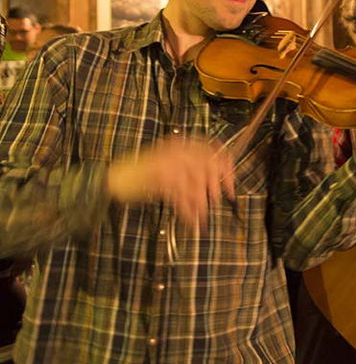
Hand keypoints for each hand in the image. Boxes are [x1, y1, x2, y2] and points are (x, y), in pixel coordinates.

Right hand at [107, 138, 234, 226]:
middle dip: (215, 184)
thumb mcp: (173, 164)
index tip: (230, 184)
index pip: (213, 150)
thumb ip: (194, 168)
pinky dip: (186, 209)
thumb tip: (219, 182)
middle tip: (217, 199)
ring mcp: (167, 162)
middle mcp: (177, 150)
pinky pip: (179, 195)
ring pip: (193, 183)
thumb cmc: (147, 173)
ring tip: (202, 216)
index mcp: (182, 144)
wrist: (117, 178)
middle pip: (206, 165)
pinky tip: (190, 219)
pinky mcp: (158, 177)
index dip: (226, 167)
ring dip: (200, 203)